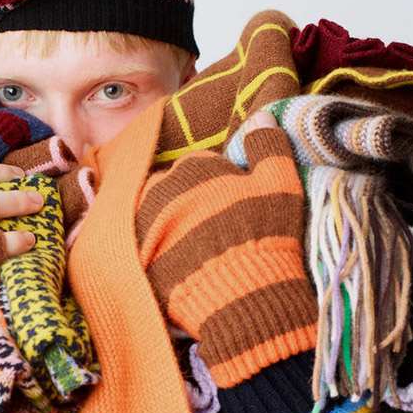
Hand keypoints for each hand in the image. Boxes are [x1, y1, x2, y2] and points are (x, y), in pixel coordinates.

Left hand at [137, 111, 314, 388]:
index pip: (200, 169)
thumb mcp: (280, 186)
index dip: (219, 190)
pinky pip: (143, 247)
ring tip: (198, 255)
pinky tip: (179, 270)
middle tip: (216, 236)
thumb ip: (269, 146)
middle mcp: (159, 189)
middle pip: (174, 192)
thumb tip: (262, 116)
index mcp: (193, 168)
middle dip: (191, 207)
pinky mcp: (133, 255)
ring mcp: (142, 222)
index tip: (233, 211)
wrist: (242, 297)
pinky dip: (158, 254)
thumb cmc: (264, 237)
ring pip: (156, 218)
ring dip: (171, 229)